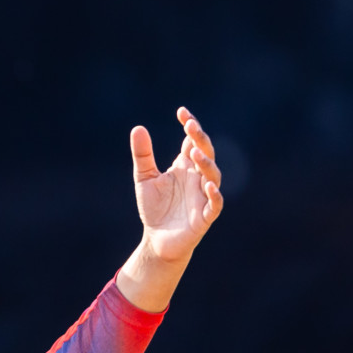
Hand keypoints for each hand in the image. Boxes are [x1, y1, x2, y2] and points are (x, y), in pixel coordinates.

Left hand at [131, 106, 223, 263]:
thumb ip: (143, 155)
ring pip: (213, 176)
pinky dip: (214, 195)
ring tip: (194, 153)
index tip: (182, 113)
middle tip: (190, 127)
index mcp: (185, 167)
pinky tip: (208, 185)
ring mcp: (203, 196)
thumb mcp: (144, 178)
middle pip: (205, 154)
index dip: (191, 127)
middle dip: (200, 140)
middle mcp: (197, 178)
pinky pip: (215, 204)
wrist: (157, 239)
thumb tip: (138, 128)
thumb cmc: (154, 208)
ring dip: (206, 164)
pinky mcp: (205, 216)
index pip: (193, 141)